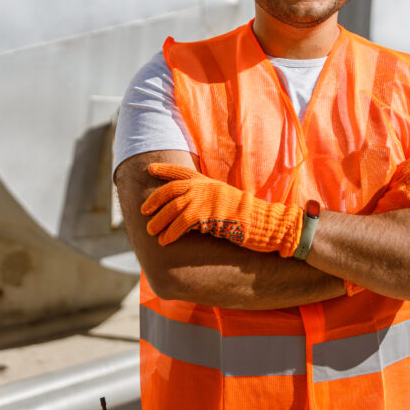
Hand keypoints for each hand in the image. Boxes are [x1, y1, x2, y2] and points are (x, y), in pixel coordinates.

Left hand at [142, 164, 302, 256]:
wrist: (266, 222)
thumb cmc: (247, 216)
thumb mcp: (226, 201)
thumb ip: (208, 200)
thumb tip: (188, 210)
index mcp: (210, 182)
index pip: (183, 172)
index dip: (165, 169)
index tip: (150, 169)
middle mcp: (207, 187)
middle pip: (173, 189)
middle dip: (155, 199)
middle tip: (144, 210)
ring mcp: (208, 199)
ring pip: (174, 207)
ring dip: (160, 221)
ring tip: (152, 231)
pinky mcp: (209, 214)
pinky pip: (183, 223)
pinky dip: (171, 232)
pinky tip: (165, 241)